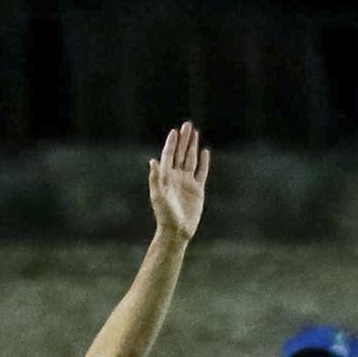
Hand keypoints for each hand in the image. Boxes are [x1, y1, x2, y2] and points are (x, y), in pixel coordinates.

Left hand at [149, 122, 208, 240]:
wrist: (177, 231)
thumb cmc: (165, 215)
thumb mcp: (158, 196)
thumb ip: (156, 179)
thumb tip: (152, 161)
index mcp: (166, 177)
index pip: (169, 156)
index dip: (171, 144)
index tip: (174, 131)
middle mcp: (176, 177)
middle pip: (181, 154)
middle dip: (184, 140)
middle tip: (187, 124)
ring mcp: (187, 182)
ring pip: (191, 160)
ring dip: (192, 146)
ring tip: (195, 133)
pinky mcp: (197, 190)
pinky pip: (201, 172)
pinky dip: (203, 162)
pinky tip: (205, 152)